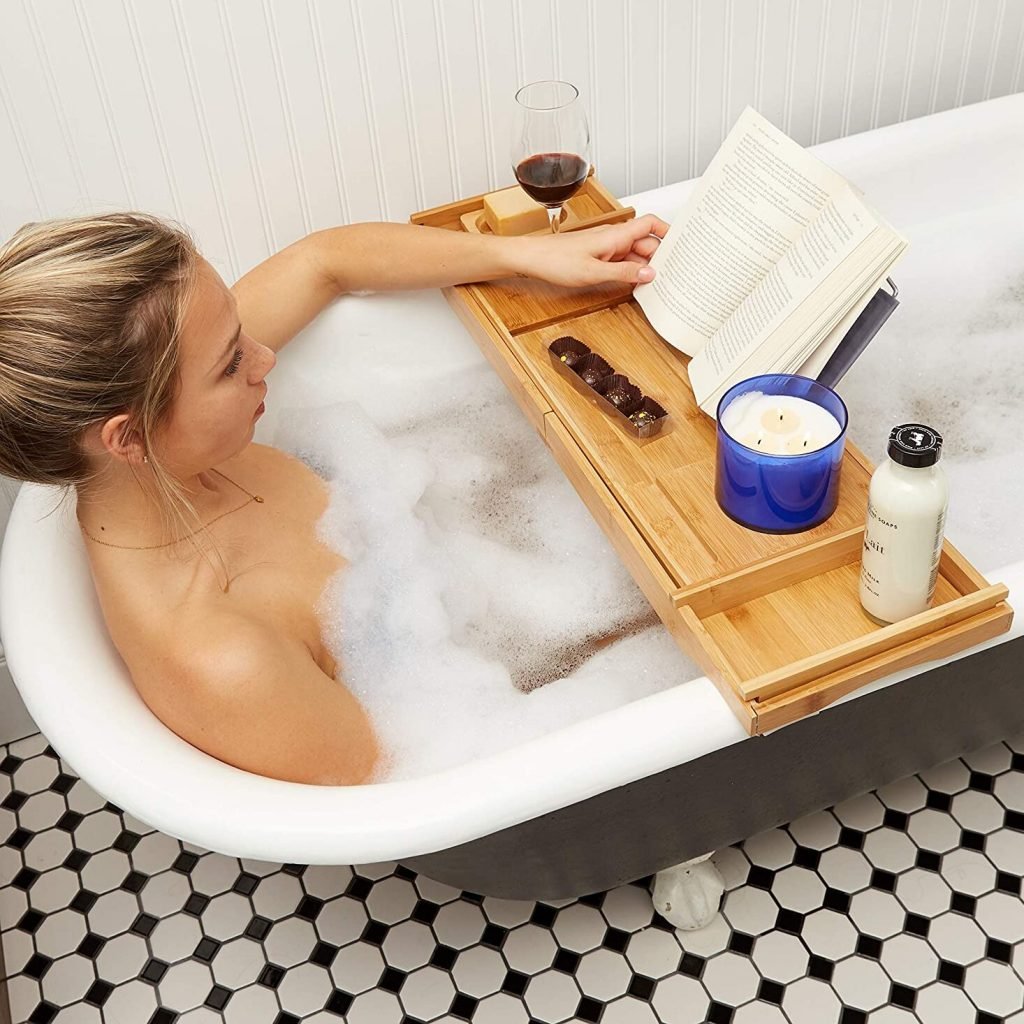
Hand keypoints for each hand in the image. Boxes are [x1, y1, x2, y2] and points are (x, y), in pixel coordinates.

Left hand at [520, 214, 669, 287]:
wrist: (530, 259)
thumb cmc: (555, 260)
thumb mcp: (593, 272)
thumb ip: (623, 274)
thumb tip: (650, 275)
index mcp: (616, 235)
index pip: (650, 225)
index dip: (668, 232)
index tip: (683, 246)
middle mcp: (613, 239)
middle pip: (646, 244)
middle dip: (660, 257)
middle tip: (673, 276)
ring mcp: (606, 248)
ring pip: (634, 255)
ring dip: (645, 268)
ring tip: (658, 284)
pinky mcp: (598, 258)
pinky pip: (621, 263)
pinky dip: (630, 273)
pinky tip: (634, 285)